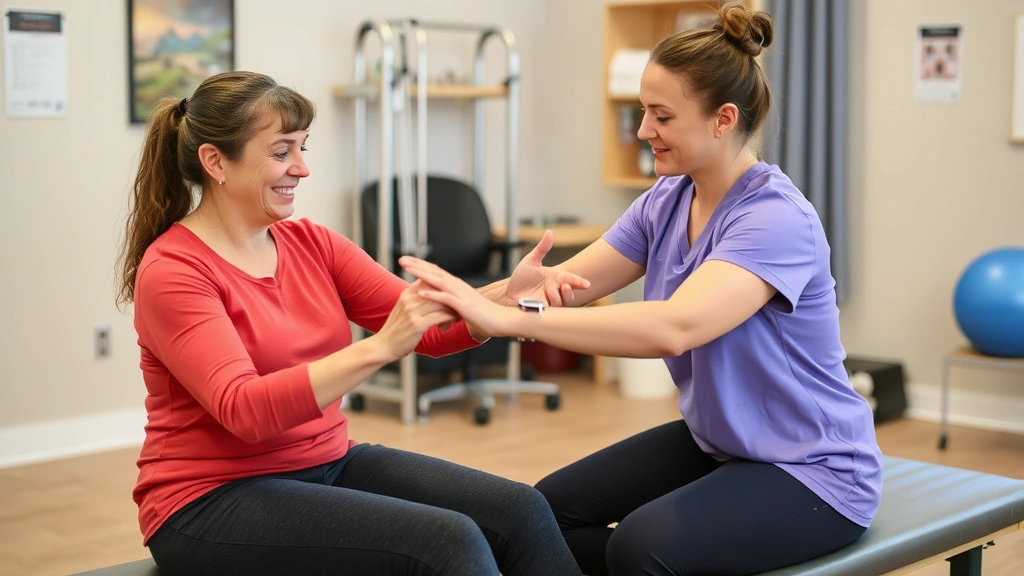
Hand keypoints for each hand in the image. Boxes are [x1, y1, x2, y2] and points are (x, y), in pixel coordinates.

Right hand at [374, 280, 457, 360]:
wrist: (384, 345)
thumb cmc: (398, 328)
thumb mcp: (405, 308)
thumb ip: (418, 298)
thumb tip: (434, 292)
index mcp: (407, 293)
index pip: (430, 281)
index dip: (445, 287)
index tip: (454, 294)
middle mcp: (410, 299)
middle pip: (438, 291)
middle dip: (452, 298)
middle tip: (460, 305)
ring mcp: (412, 311)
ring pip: (441, 303)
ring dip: (453, 309)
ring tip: (458, 315)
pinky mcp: (417, 324)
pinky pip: (440, 317)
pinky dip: (450, 318)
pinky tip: (453, 322)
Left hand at [399, 256, 513, 337]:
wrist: (502, 321)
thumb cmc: (484, 318)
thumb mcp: (464, 312)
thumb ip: (452, 313)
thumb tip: (442, 321)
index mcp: (457, 286)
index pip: (436, 272)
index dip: (421, 265)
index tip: (407, 261)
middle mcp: (458, 286)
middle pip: (434, 272)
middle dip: (417, 265)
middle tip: (401, 258)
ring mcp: (461, 294)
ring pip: (438, 281)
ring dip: (422, 274)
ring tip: (407, 268)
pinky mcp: (464, 305)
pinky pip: (445, 298)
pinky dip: (432, 295)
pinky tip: (420, 292)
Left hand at [506, 230, 589, 306]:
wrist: (508, 293)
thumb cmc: (520, 278)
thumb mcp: (531, 261)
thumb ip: (542, 248)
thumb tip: (549, 232)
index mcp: (555, 278)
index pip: (571, 280)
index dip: (579, 282)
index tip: (586, 284)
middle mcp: (555, 290)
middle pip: (570, 294)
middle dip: (570, 291)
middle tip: (565, 286)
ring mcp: (549, 302)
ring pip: (561, 303)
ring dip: (557, 297)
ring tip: (549, 291)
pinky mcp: (543, 310)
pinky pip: (551, 311)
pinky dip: (550, 306)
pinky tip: (543, 301)